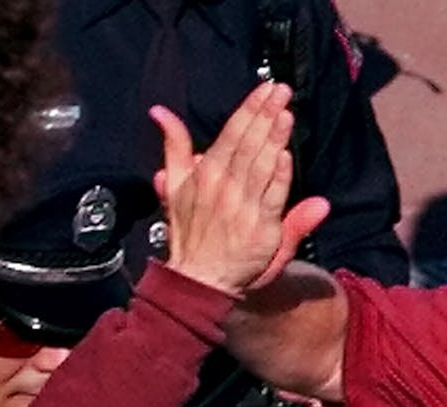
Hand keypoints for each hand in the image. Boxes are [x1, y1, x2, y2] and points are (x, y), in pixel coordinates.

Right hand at [150, 84, 328, 296]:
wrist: (200, 277)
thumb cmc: (191, 231)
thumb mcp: (175, 187)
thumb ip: (174, 148)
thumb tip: (159, 112)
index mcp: (205, 173)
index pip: (232, 133)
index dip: (250, 109)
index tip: (266, 89)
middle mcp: (224, 186)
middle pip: (250, 144)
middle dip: (267, 115)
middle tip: (281, 92)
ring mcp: (244, 207)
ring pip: (263, 166)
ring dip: (276, 138)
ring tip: (286, 114)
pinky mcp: (261, 228)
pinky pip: (274, 196)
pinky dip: (280, 176)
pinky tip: (286, 156)